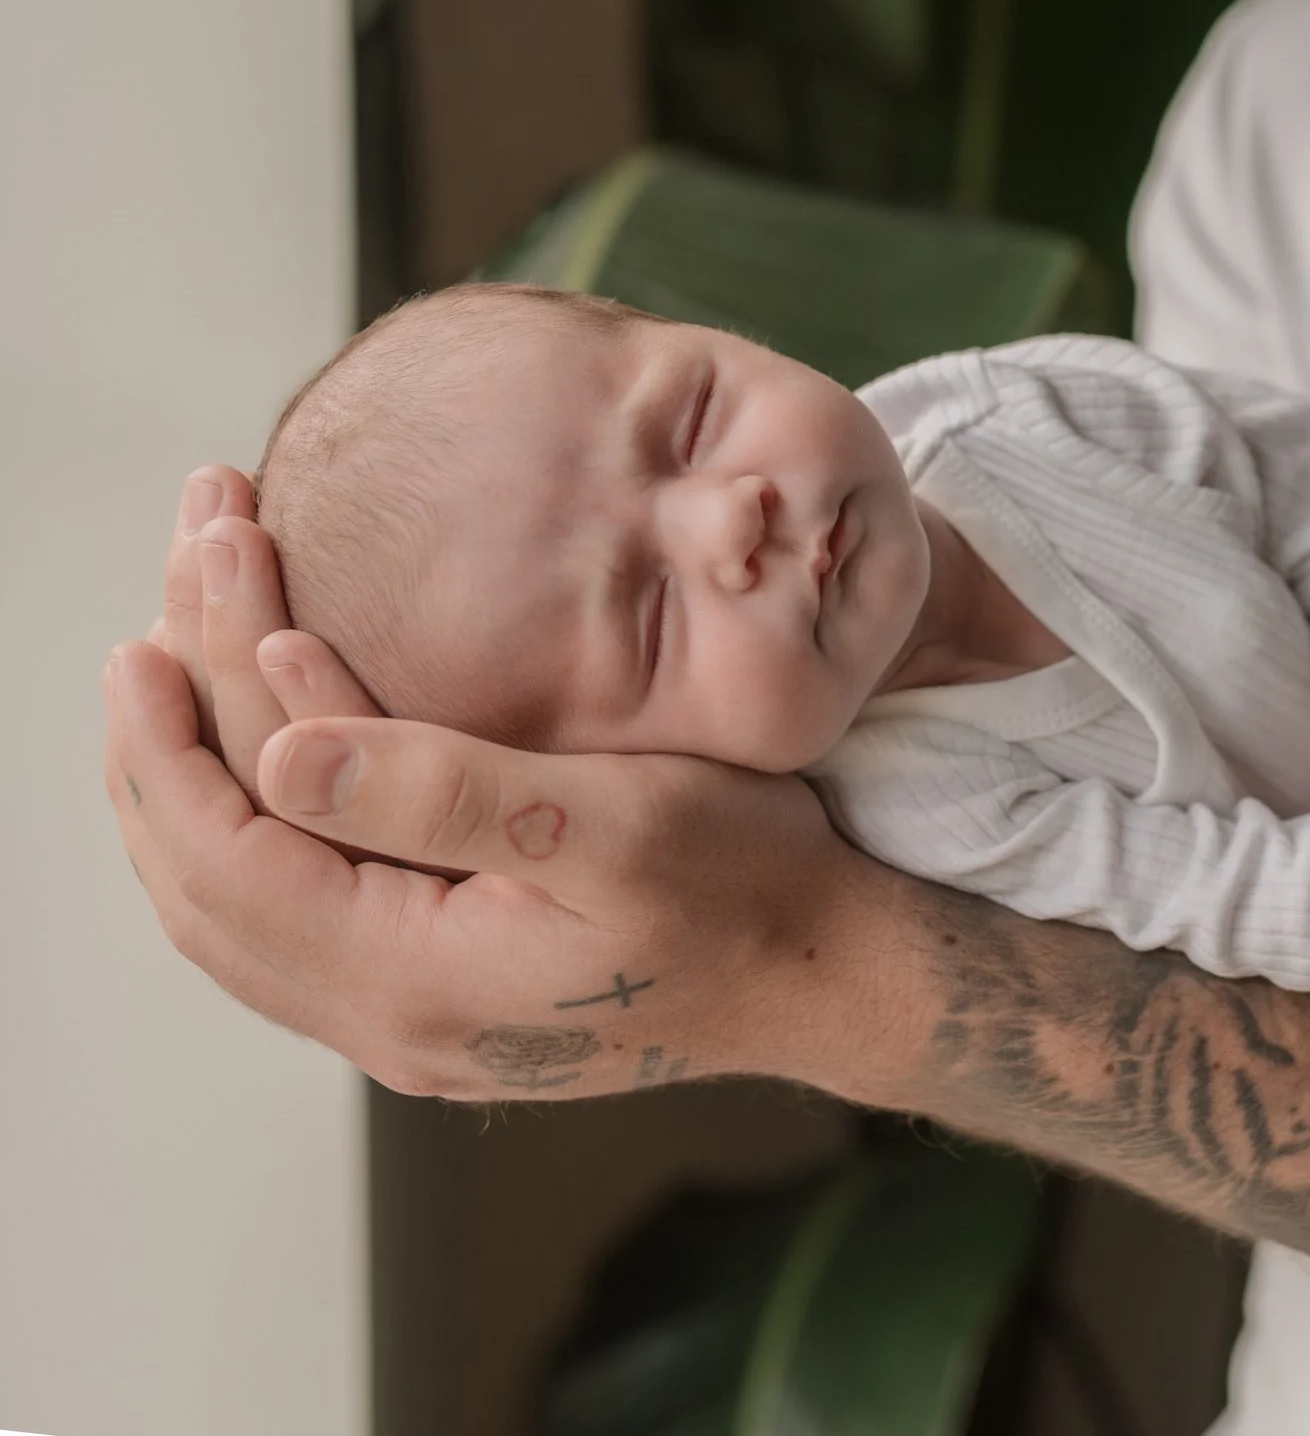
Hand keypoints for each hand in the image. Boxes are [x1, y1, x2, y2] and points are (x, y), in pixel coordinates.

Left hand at [104, 467, 933, 1103]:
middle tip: (163, 603)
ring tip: (185, 663)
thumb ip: (443, 792)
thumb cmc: (752, 886)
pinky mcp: (441, 1002)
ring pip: (237, 911)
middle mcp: (390, 1023)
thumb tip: (279, 754)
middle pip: (207, 884)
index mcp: (418, 980)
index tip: (158, 611)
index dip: (175, 733)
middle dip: (168, 740)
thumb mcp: (614, 820)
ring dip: (198, 783)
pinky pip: (292, 922)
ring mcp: (411, 1024)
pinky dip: (252, 831)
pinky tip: (262, 761)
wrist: (833, 978)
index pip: (228, 854)